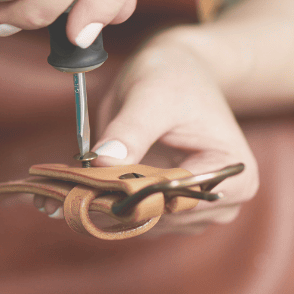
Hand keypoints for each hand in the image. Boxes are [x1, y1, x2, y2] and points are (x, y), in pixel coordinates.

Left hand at [38, 31, 259, 233]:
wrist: (176, 70)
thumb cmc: (173, 77)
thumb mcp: (150, 96)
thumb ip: (130, 130)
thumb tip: (104, 160)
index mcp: (235, 175)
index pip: (180, 202)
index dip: (134, 199)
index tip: (86, 192)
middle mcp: (220, 202)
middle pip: (159, 217)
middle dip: (111, 204)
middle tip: (58, 194)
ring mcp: (192, 209)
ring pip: (142, 222)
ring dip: (102, 208)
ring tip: (61, 191)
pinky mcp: (165, 207)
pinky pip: (133, 216)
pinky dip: (103, 205)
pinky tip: (72, 192)